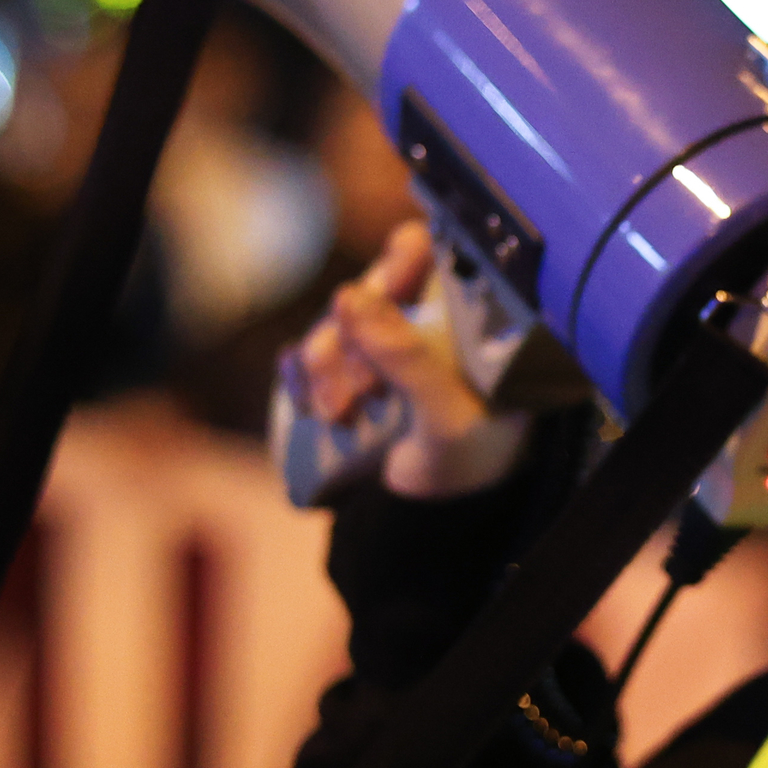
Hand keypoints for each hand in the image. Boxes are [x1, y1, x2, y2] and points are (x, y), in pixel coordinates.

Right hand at [291, 220, 531, 497]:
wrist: (432, 514)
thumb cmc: (468, 457)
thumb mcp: (448, 414)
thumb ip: (407, 356)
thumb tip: (348, 295)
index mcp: (461, 315)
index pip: (429, 252)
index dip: (403, 259)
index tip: (391, 292)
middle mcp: (416, 317)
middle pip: (368, 287)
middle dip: (354, 337)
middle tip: (368, 388)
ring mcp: (373, 344)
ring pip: (331, 325)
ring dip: (326, 367)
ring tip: (341, 415)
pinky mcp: (338, 373)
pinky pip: (300, 355)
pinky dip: (299, 378)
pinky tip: (313, 406)